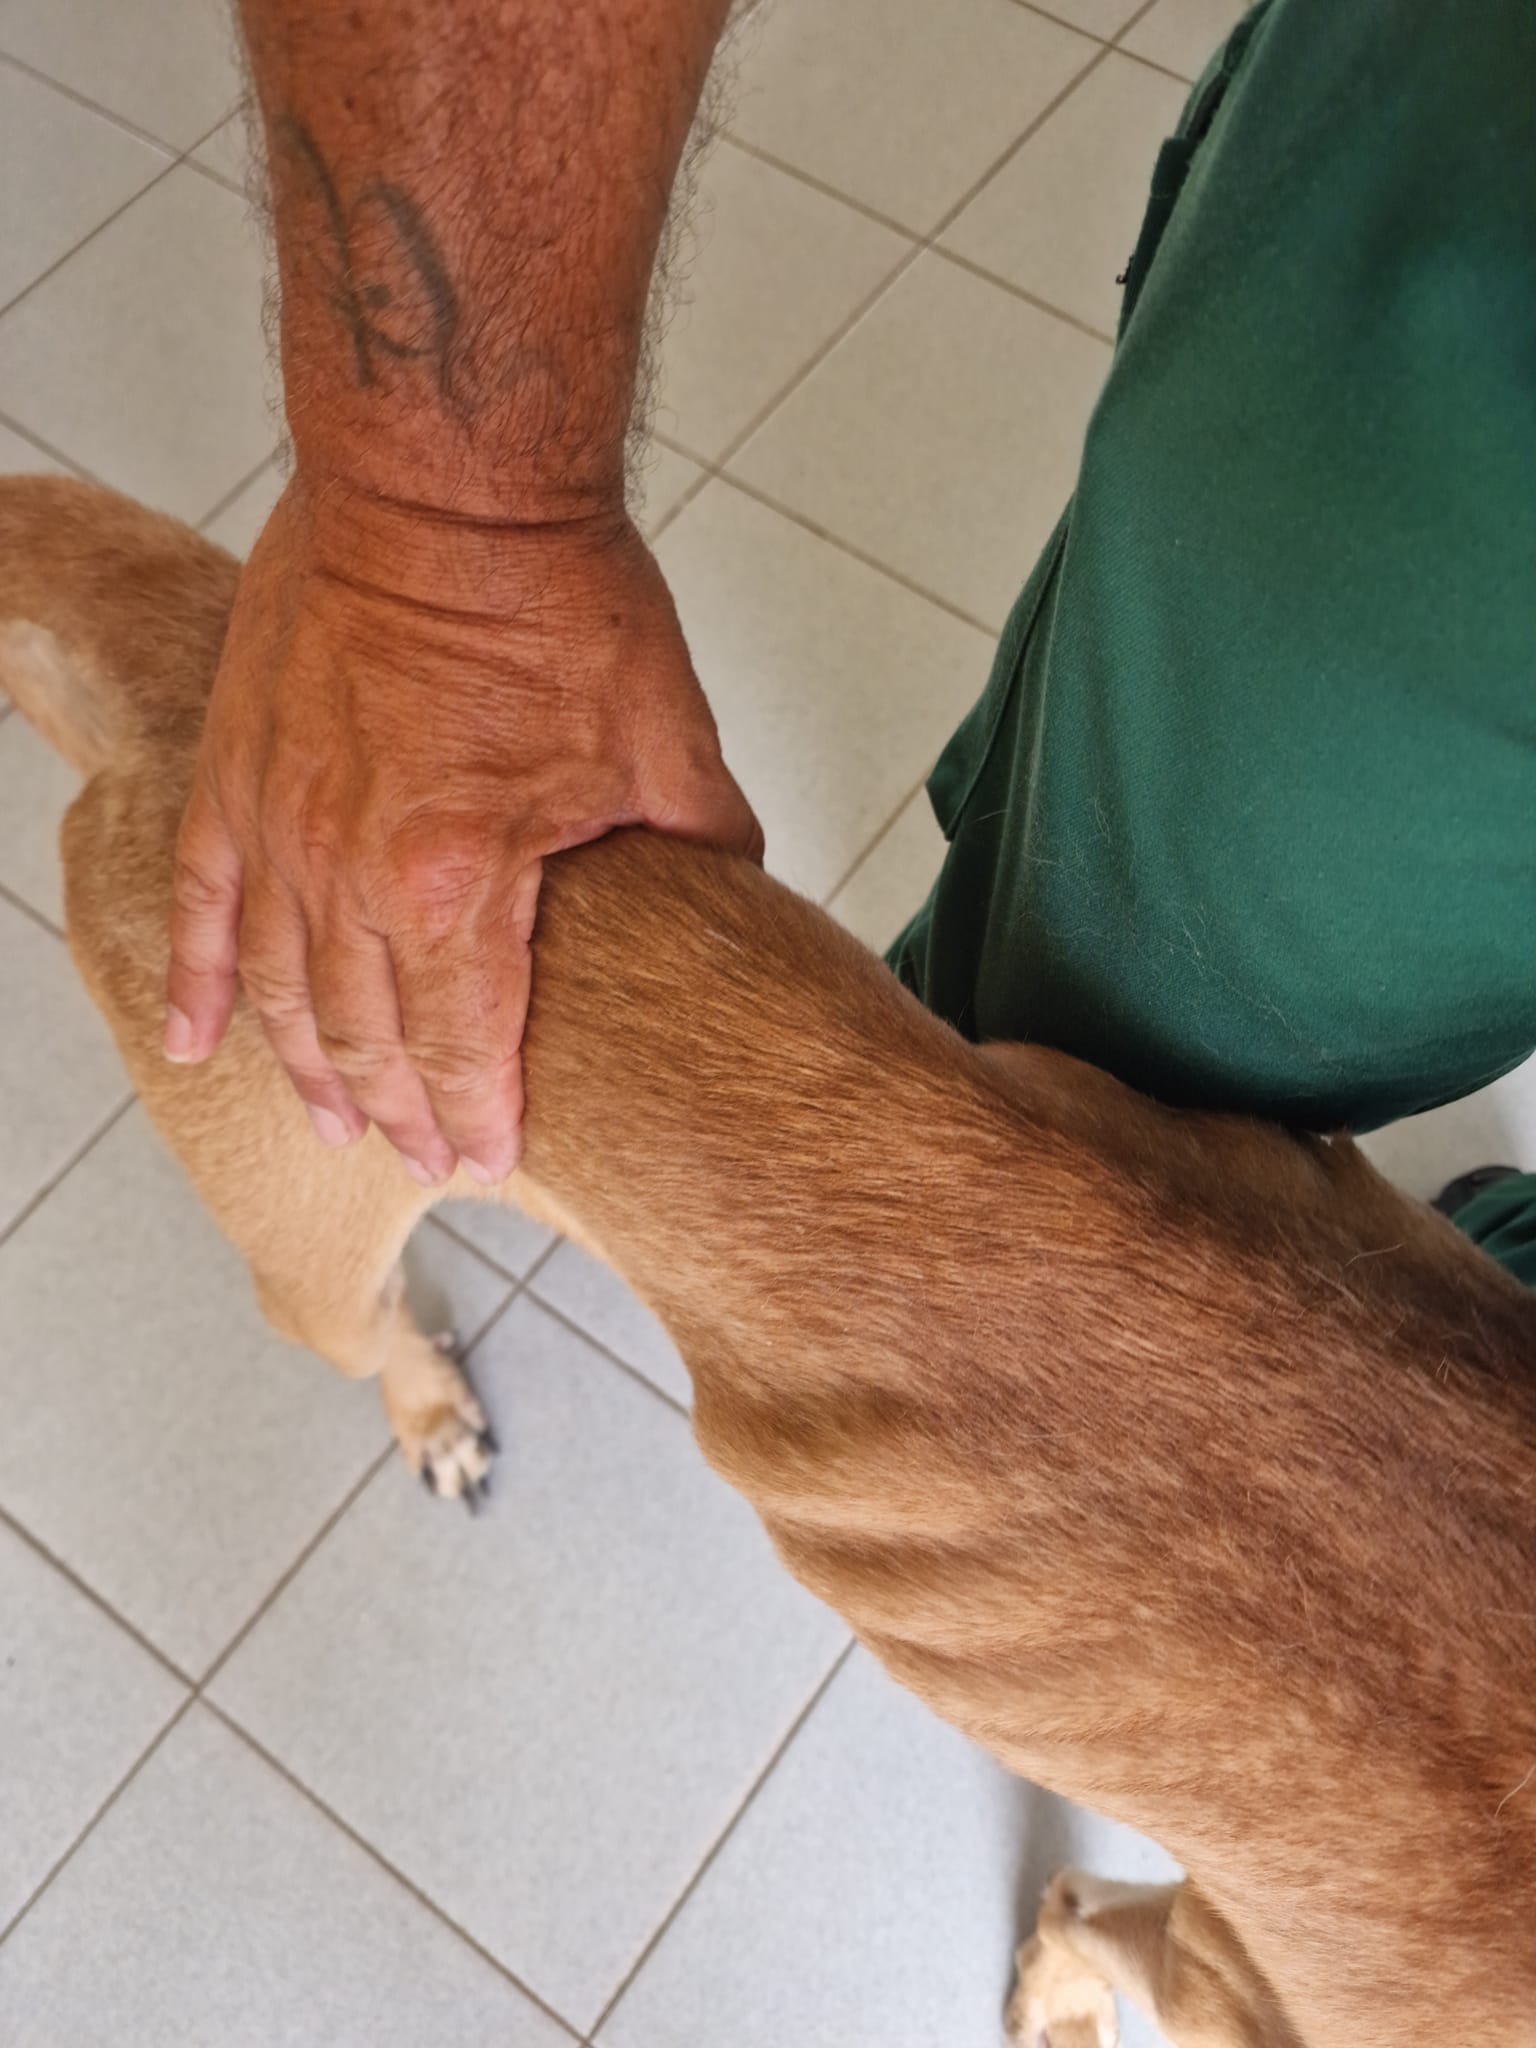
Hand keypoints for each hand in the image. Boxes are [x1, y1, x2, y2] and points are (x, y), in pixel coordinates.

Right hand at [166, 476, 760, 1184]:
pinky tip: (195, 1045)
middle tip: (427, 1158)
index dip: (478, 1117)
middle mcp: (350, 873)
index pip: (464, 1046)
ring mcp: (281, 826)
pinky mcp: (239, 773)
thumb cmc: (557, 595)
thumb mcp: (665, 741)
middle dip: (403, 1112)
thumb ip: (701, 846)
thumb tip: (733, 897)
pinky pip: (204, 902)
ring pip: (285, 990)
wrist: (446, 480)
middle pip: (370, 1036)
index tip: (491, 1160)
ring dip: (311, 1070)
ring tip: (335, 1126)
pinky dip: (201, 981)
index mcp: (458, 883)